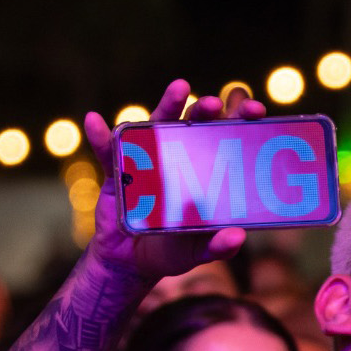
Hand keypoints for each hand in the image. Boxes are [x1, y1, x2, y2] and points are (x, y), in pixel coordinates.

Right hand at [84, 80, 266, 284]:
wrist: (132, 261)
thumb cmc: (173, 250)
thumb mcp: (199, 252)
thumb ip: (219, 246)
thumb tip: (238, 237)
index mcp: (203, 171)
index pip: (223, 139)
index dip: (238, 121)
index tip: (255, 110)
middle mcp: (176, 158)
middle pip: (193, 125)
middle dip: (206, 109)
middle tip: (217, 103)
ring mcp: (146, 161)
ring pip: (156, 127)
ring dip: (167, 106)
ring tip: (181, 88)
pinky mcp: (117, 173)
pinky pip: (109, 153)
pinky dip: (101, 138)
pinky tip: (96, 122)